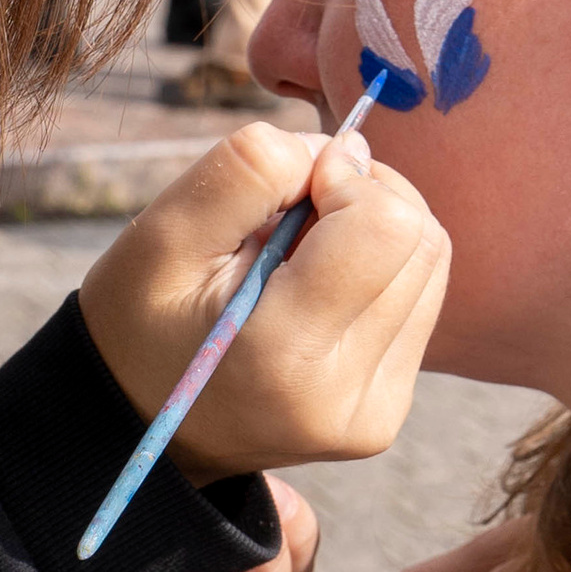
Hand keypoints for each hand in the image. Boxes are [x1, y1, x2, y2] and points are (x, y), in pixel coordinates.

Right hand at [78, 126, 447, 484]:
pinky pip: (419, 301)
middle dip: (363, 196)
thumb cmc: (140, 319)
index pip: (385, 227)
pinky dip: (377, 271)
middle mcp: (344, 397)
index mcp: (284, 355)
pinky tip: (317, 287)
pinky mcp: (387, 412)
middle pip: (420, 240)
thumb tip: (346, 149)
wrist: (140, 421)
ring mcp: (373, 413)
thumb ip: (249, 170)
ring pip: (430, 264)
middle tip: (291, 211)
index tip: (293, 182)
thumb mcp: (163, 233)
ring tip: (299, 253)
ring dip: (374, 229)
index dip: (346, 176)